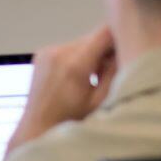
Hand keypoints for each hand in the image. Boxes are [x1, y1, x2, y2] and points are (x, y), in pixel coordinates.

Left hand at [6, 25, 117, 154]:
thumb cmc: (70, 121)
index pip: (105, 32)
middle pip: (94, 37)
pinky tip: (75, 77)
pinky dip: (77, 57)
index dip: (119, 37)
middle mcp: (59, 52)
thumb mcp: (99, 101)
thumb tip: (125, 49)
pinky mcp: (42, 54)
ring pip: (82, 42)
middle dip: (104, 51)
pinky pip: (68, 48)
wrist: (36, 129)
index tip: (124, 51)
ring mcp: (48, 51)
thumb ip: (114, 73)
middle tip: (108, 73)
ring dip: (90, 54)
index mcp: (75, 64)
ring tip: (91, 78)